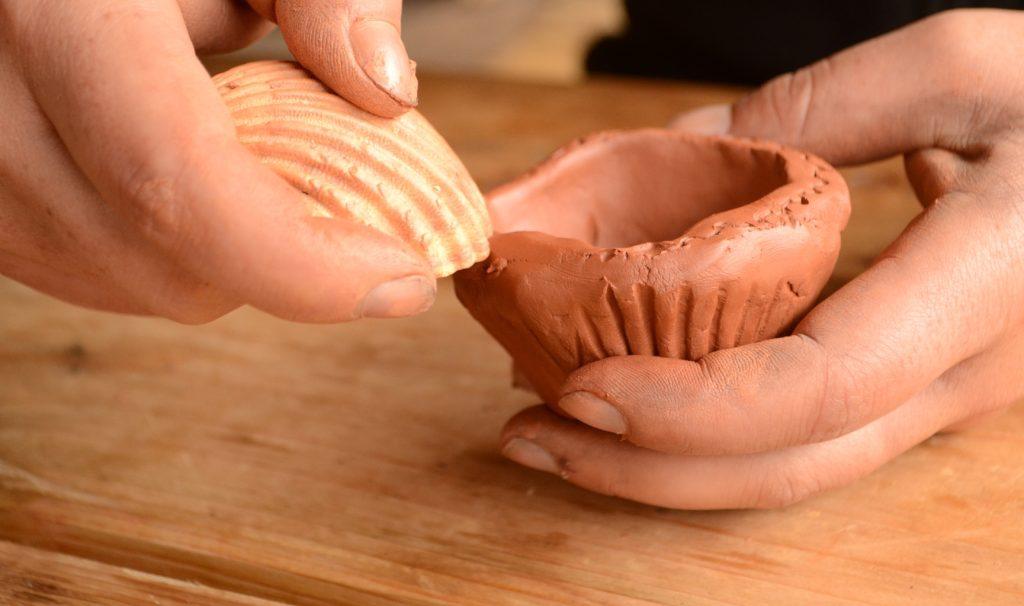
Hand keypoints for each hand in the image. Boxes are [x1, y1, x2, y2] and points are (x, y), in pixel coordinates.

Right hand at [0, 0, 429, 322]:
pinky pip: (98, 272)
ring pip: (137, 283)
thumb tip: (389, 94)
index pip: (176, 188)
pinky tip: (192, 168)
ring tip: (243, 145)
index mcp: (56, 19)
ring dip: (231, 250)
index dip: (303, 264)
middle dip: (288, 258)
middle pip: (170, 262)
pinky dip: (176, 247)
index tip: (403, 277)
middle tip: (352, 204)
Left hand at [500, 9, 1023, 508]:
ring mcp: (945, 393)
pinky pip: (805, 432)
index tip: (577, 388)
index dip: (690, 408)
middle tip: (525, 434)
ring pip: (792, 465)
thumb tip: (690, 142)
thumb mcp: (965, 65)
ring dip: (663, 460)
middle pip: (786, 461)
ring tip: (554, 427)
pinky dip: (709, 429)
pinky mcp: (921, 384)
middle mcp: (964, 373)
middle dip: (642, 463)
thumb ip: (820, 105)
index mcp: (985, 289)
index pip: (818, 389)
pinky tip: (635, 398)